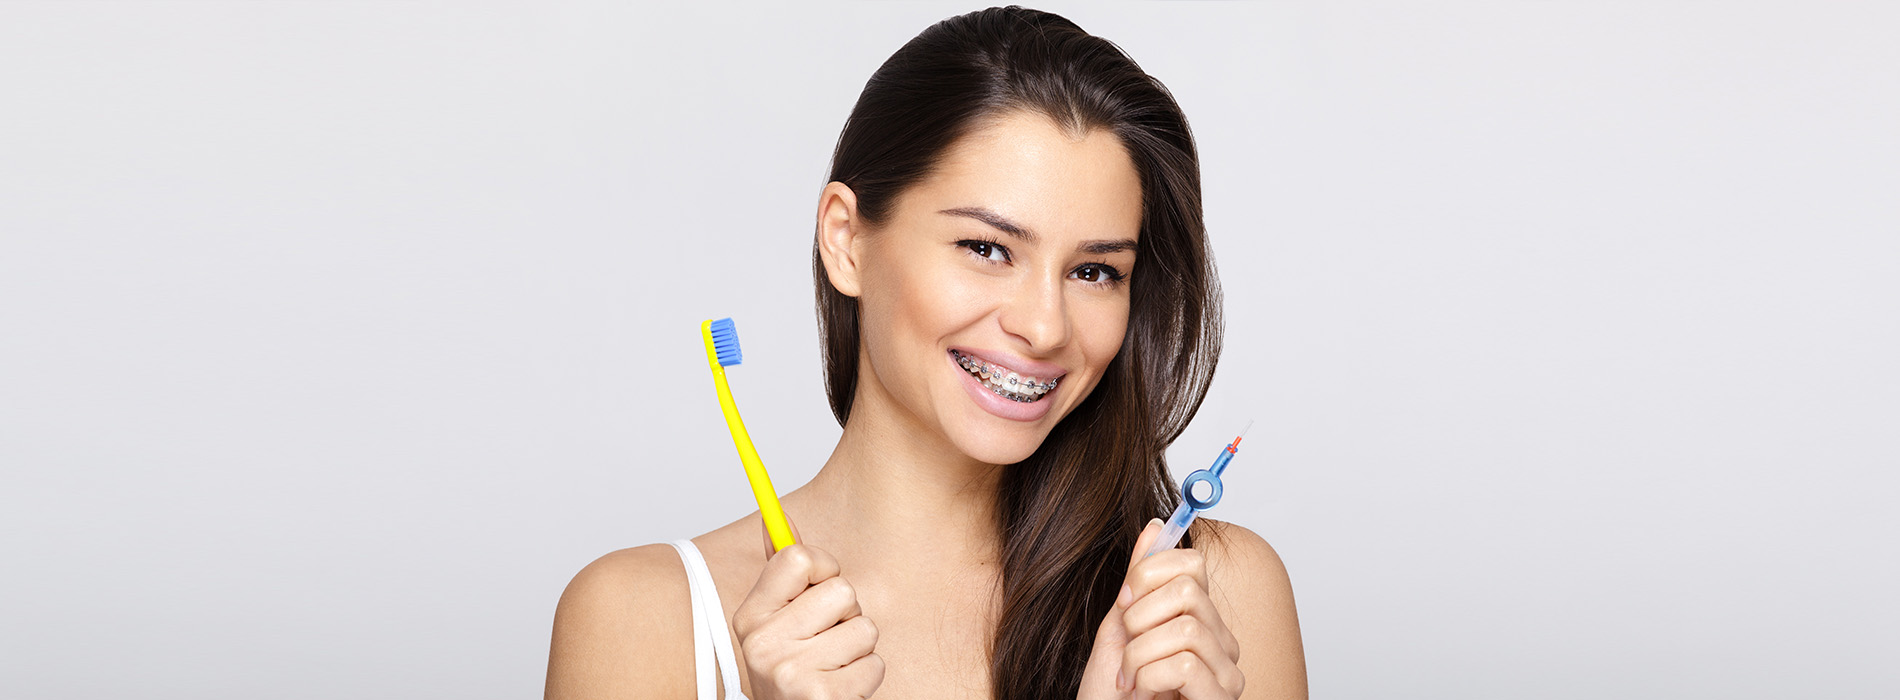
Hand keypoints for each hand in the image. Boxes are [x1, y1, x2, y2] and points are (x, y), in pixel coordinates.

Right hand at [730, 517, 883, 699]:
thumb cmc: (792, 669)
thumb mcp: (778, 621)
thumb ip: (783, 572)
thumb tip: (778, 516)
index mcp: (751, 617)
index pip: (801, 558)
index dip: (825, 569)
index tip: (818, 589)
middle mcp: (763, 644)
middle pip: (842, 591)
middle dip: (846, 615)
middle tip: (826, 640)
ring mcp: (790, 673)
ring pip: (864, 627)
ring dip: (858, 648)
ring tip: (834, 665)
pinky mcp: (821, 698)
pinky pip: (874, 663)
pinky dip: (866, 676)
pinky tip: (842, 686)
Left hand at [1077, 519, 1244, 699]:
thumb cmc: (1112, 698)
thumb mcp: (1118, 632)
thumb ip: (1139, 584)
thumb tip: (1156, 526)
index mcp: (1200, 622)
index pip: (1192, 563)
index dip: (1149, 572)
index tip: (1124, 602)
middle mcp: (1222, 645)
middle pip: (1188, 591)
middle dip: (1138, 617)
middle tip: (1126, 650)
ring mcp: (1227, 675)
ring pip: (1185, 627)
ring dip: (1138, 655)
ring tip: (1131, 681)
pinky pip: (1185, 663)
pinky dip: (1148, 677)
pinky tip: (1142, 695)